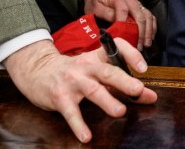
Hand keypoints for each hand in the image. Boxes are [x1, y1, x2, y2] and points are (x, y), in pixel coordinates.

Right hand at [4, 39, 156, 142]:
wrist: (37, 70)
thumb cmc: (72, 71)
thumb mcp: (93, 69)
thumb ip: (119, 80)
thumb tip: (147, 95)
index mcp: (96, 58)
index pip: (116, 48)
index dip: (131, 55)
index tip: (143, 68)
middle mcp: (85, 67)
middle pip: (107, 72)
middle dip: (124, 81)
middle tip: (138, 90)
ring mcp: (72, 82)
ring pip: (92, 90)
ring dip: (107, 101)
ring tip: (120, 111)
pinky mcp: (60, 97)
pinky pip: (71, 112)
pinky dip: (78, 125)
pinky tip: (86, 136)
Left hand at [82, 0, 155, 49]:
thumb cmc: (98, 2)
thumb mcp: (95, 7)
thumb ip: (105, 13)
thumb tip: (116, 22)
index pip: (124, 11)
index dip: (124, 24)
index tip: (123, 37)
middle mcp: (131, 1)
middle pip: (140, 16)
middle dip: (140, 32)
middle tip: (138, 46)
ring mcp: (138, 5)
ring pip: (148, 17)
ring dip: (148, 31)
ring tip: (146, 44)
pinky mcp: (141, 9)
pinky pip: (151, 17)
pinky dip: (152, 28)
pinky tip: (150, 38)